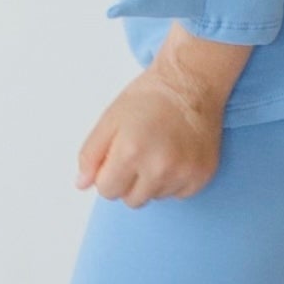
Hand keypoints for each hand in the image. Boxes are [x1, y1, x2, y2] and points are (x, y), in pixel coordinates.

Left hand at [75, 28, 253, 206]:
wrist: (191, 84)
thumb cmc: (149, 98)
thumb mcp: (109, 119)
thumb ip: (90, 155)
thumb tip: (82, 184)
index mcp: (131, 151)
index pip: (107, 191)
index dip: (108, 174)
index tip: (117, 157)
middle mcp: (159, 167)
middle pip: (132, 200)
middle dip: (128, 181)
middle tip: (138, 152)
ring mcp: (183, 173)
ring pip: (155, 197)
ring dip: (152, 181)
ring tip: (158, 151)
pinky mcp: (201, 176)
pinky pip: (178, 194)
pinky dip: (173, 180)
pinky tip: (175, 155)